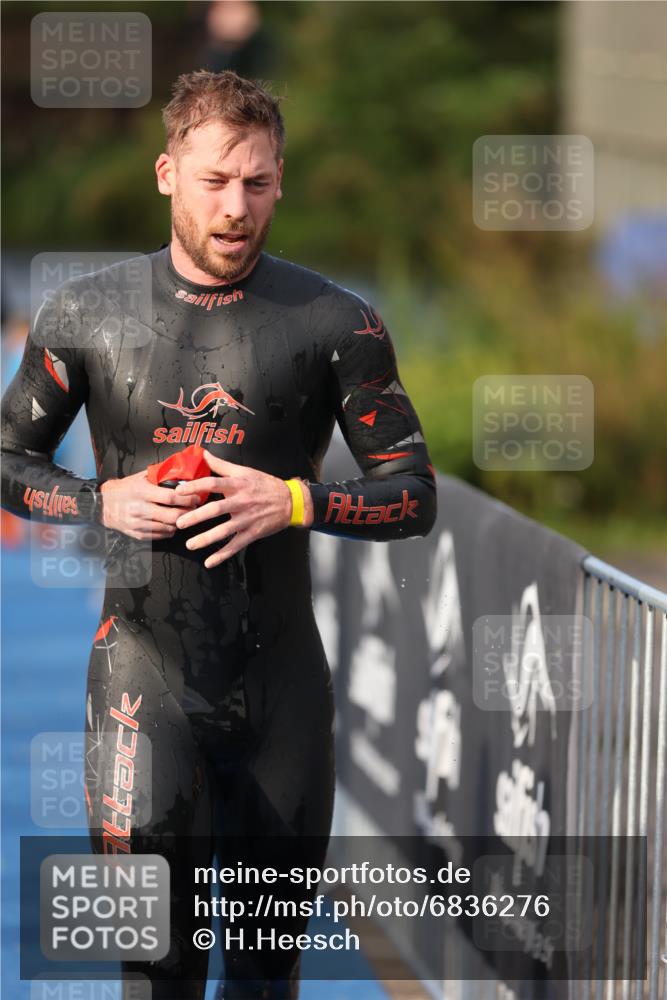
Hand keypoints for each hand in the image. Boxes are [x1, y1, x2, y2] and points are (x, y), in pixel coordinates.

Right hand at [100, 470, 200, 539]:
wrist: (103, 505)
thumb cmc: (125, 488)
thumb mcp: (140, 477)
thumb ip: (160, 477)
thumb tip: (182, 474)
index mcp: (142, 492)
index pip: (171, 498)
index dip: (188, 499)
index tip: (197, 497)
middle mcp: (140, 509)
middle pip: (173, 516)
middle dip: (188, 513)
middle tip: (195, 509)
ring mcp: (138, 524)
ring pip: (169, 528)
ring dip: (180, 523)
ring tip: (185, 516)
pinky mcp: (137, 535)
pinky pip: (161, 536)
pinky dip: (170, 531)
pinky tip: (172, 524)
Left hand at [174, 450, 313, 567]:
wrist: (291, 501)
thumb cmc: (265, 485)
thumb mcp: (245, 471)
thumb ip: (222, 465)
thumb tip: (204, 454)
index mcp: (238, 485)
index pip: (213, 483)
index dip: (195, 487)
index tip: (179, 492)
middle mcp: (242, 502)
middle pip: (216, 509)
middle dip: (196, 516)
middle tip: (179, 522)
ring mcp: (248, 519)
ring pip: (225, 530)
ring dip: (206, 538)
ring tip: (191, 544)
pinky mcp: (253, 533)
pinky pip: (236, 545)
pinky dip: (223, 555)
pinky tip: (210, 562)